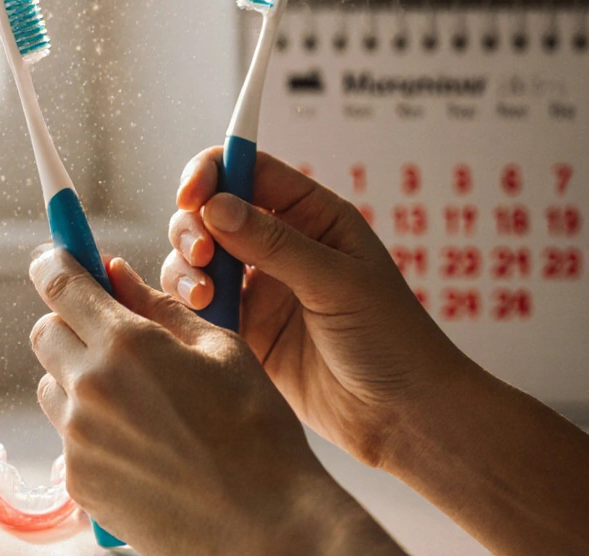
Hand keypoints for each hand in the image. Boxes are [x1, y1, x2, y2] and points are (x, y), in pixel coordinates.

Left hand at [28, 247, 403, 555]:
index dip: (53, 264)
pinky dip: (92, 429)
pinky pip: (67, 437)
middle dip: (71, 324)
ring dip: (78, 378)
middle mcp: (91, 388)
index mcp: (128, 344)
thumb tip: (115, 273)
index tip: (52, 259)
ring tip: (136, 400)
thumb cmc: (256, 431)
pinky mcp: (78, 482)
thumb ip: (160, 306)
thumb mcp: (221, 350)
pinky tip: (142, 443)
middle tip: (112, 335)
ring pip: (52, 386)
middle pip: (46, 333)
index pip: (62, 286)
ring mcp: (78, 440)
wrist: (266, 526)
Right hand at [160, 148, 470, 466]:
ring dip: (186, 270)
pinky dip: (186, 306)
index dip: (212, 173)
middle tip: (201, 257)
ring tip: (204, 298)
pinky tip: (201, 317)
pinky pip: (197, 306)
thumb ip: (276, 244)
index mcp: (313, 216)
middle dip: (193, 227)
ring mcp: (258, 288)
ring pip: (195, 259)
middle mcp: (279, 245)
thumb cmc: (392, 340)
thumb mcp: (338, 284)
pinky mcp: (243, 330)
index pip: (249, 171)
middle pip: (210, 211)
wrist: (402, 416)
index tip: (190, 197)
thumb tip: (216, 206)